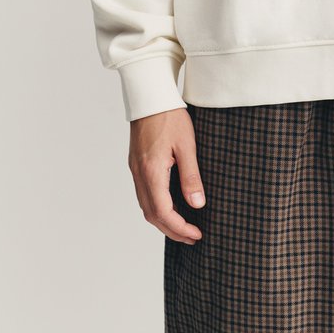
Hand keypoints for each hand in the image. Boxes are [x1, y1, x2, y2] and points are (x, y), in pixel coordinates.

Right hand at [128, 107, 204, 243]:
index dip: (179, 228)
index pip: (163, 212)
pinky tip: (171, 204)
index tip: (196, 234)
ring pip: (146, 206)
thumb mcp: (187, 145)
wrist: (150, 96)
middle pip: (152, 215)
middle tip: (192, 237)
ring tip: (184, 225)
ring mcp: (135, 169)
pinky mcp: (136, 163)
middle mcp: (139, 174)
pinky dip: (157, 206)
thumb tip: (197, 205)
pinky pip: (144, 193)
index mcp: (152, 171)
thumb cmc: (170, 116)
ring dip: (163, 220)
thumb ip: (191, 176)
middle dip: (172, 230)